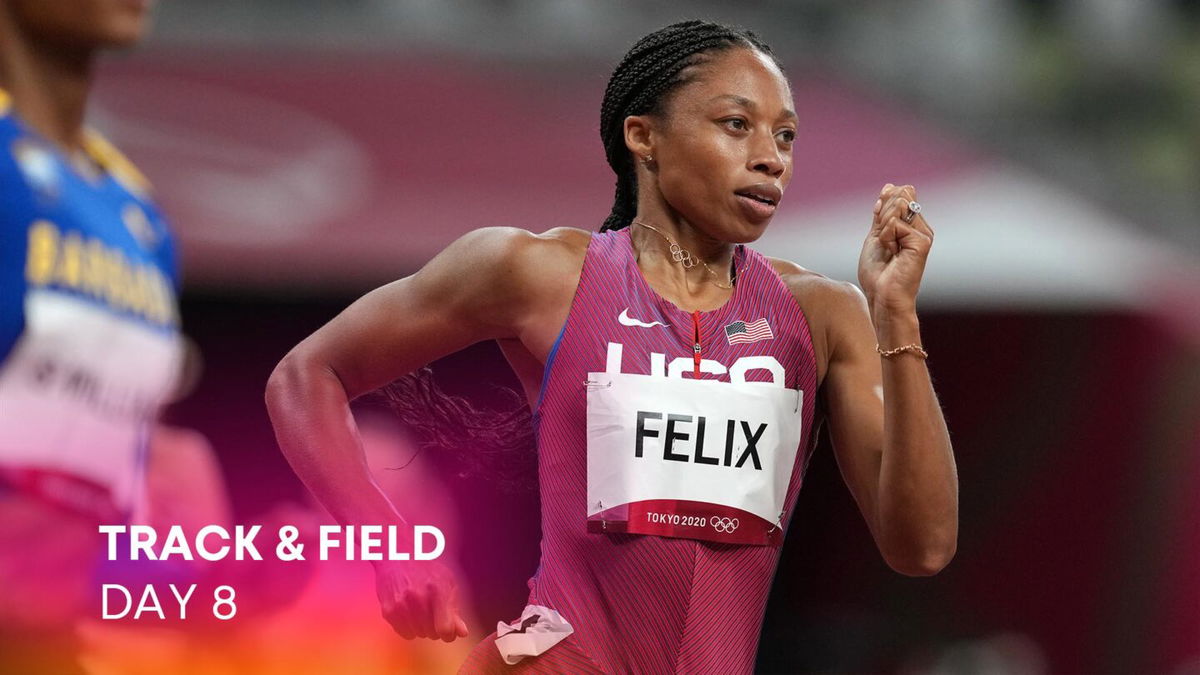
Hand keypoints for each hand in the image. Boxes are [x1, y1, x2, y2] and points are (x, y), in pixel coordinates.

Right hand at [374, 559, 468, 641]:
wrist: (397, 556)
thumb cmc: (427, 569)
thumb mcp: (448, 582)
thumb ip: (455, 609)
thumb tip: (462, 633)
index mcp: (437, 591)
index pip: (445, 630)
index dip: (449, 633)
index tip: (448, 629)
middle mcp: (418, 599)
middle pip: (432, 634)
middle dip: (435, 627)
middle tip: (432, 612)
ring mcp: (401, 606)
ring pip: (418, 634)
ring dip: (421, 627)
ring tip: (420, 609)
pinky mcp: (388, 611)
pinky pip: (403, 633)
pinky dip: (408, 627)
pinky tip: (409, 611)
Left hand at [857, 183, 934, 317]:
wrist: (882, 295)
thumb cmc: (878, 273)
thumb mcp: (876, 236)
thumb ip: (882, 213)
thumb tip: (890, 186)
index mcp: (911, 225)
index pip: (899, 194)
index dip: (883, 204)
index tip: (879, 228)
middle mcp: (921, 227)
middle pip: (899, 197)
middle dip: (882, 217)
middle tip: (883, 243)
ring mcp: (923, 234)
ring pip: (898, 208)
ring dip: (883, 229)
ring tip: (888, 249)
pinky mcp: (923, 241)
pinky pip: (896, 224)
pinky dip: (887, 238)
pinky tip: (892, 253)